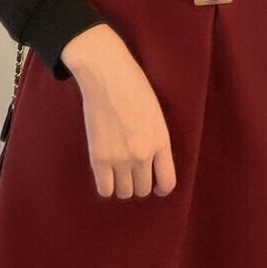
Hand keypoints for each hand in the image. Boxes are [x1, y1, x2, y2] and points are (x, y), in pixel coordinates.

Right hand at [62, 24, 176, 199]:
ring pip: (125, 193)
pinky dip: (106, 186)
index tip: (157, 185)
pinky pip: (104, 190)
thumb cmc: (134, 87)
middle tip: (134, 172)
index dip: (161, 187)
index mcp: (161, 141)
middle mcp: (143, 154)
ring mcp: (120, 158)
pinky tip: (106, 174)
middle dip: (140, 183)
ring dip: (123, 185)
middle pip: (143, 189)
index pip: (168, 182)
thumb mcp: (156, 115)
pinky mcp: (99, 158)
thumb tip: (153, 164)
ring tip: (120, 172)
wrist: (108, 75)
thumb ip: (156, 140)